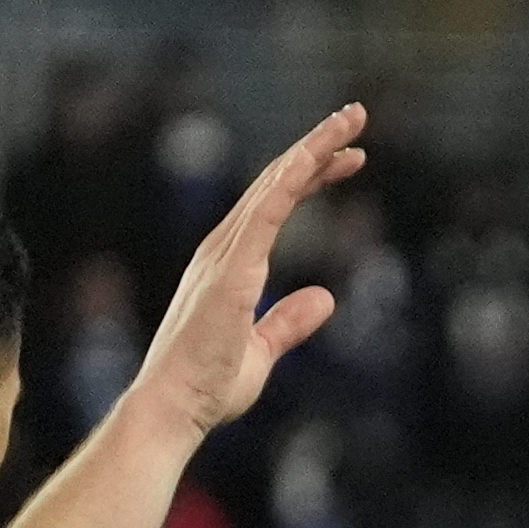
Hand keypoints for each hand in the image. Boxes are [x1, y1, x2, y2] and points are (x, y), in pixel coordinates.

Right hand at [136, 106, 372, 441]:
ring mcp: (223, 255)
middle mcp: (221, 250)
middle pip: (276, 183)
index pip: (275, 204)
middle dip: (317, 147)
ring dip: (312, 147)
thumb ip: (289, 323)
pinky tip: (318, 156)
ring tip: (351, 119)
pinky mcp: (230, 269)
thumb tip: (325, 298)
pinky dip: (292, 178)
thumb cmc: (206, 389)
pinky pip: (266, 211)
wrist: (172, 410)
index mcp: (228, 266)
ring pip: (273, 184)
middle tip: (356, 117)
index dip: (313, 175)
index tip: (350, 159)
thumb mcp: (261, 352)